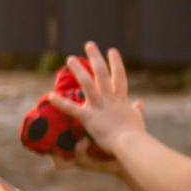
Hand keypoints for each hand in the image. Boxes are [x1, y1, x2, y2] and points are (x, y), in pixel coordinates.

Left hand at [51, 41, 148, 157]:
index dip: (116, 63)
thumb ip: (135, 110)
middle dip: (95, 58)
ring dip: (78, 70)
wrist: (131, 145)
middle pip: (102, 74)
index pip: (119, 77)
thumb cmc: (135, 135)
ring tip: (69, 59)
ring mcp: (99, 107)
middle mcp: (109, 100)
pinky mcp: (89, 118)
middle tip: (89, 45)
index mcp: (120, 100)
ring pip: (87, 84)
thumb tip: (139, 103)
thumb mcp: (137, 119)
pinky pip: (72, 109)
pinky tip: (50, 96)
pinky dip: (61, 103)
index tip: (112, 50)